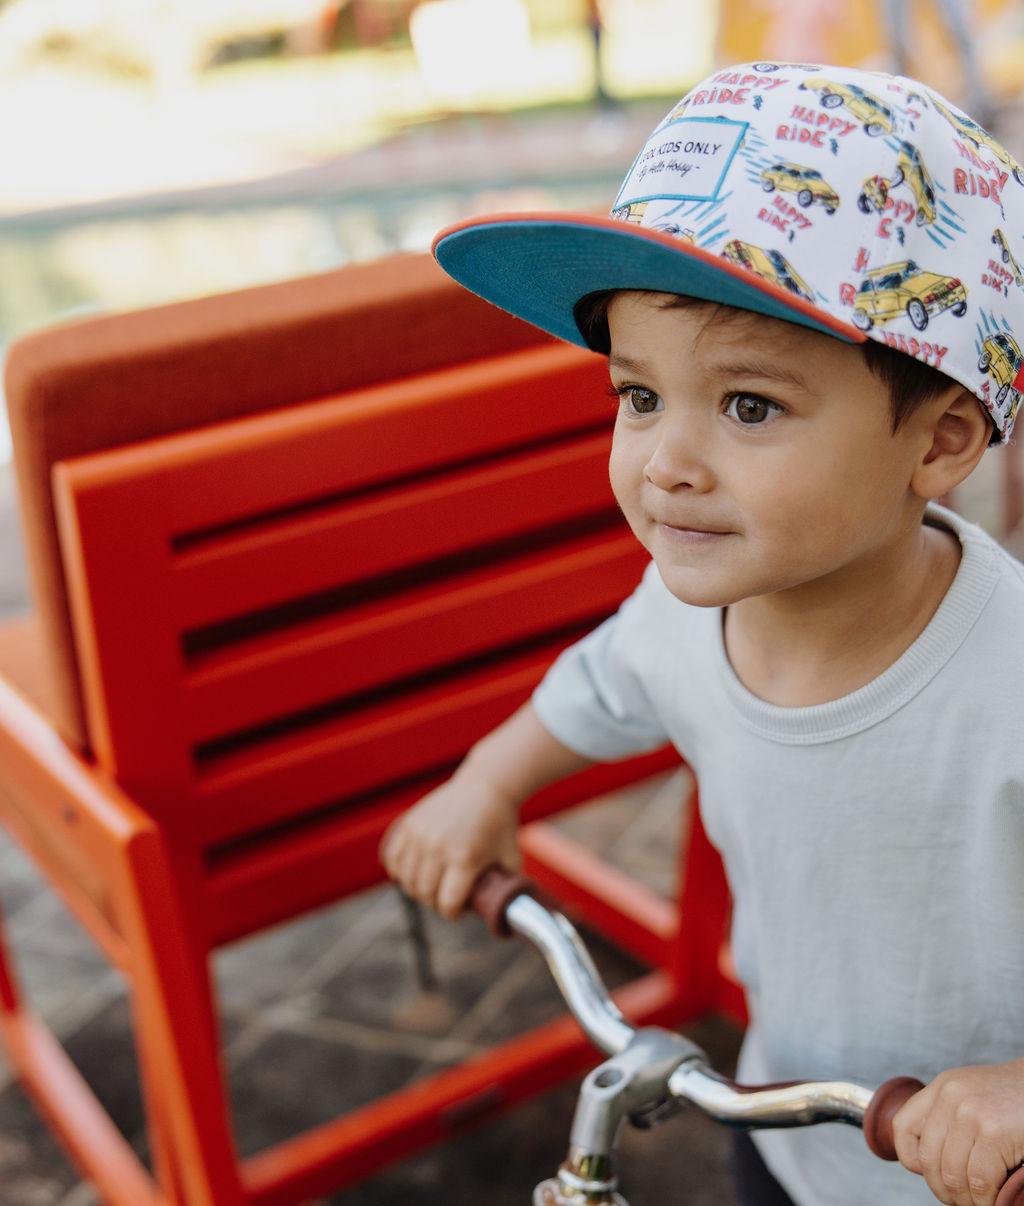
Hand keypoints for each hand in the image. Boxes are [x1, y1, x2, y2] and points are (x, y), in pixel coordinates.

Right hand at [379, 766, 520, 919]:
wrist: (485, 786)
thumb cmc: (500, 824)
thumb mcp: (511, 858)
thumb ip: (506, 887)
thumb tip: (504, 912)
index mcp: (465, 858)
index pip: (448, 902)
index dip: (453, 913)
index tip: (457, 911)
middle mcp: (439, 846)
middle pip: (424, 893)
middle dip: (434, 903)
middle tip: (444, 899)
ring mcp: (421, 834)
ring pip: (406, 879)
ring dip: (416, 889)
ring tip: (430, 886)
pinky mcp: (409, 823)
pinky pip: (393, 857)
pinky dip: (399, 870)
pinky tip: (410, 872)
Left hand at [893, 1060, 1023, 1204]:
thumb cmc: (1017, 1099)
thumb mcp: (973, 1095)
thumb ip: (950, 1117)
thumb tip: (930, 1164)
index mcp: (942, 1087)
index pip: (903, 1127)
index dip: (912, 1160)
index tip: (933, 1175)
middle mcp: (950, 1096)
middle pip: (928, 1159)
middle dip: (944, 1190)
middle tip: (962, 1200)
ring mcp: (970, 1113)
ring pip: (953, 1176)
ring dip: (967, 1200)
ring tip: (980, 1203)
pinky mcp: (994, 1133)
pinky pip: (980, 1182)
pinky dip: (986, 1201)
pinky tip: (995, 1201)